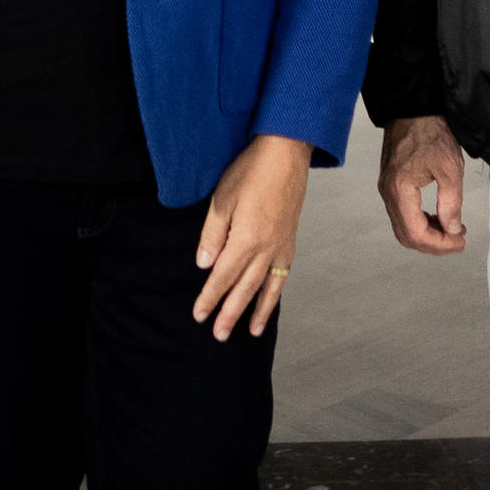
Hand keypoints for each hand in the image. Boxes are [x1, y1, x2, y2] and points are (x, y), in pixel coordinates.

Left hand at [192, 135, 310, 339]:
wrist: (286, 153)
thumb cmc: (251, 171)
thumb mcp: (222, 199)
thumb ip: (212, 235)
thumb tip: (204, 265)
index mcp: (246, 240)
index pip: (222, 277)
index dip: (209, 298)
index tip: (199, 315)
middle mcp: (266, 249)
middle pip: (245, 289)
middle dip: (230, 314)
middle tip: (219, 335)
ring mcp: (281, 246)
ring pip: (268, 288)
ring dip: (258, 311)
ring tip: (250, 331)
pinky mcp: (290, 240)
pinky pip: (283, 275)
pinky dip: (276, 292)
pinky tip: (270, 300)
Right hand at [379, 114, 467, 255]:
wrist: (413, 110)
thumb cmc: (430, 133)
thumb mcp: (449, 168)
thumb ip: (451, 203)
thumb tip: (452, 229)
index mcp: (400, 189)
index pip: (416, 233)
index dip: (439, 244)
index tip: (459, 242)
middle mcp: (388, 193)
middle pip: (407, 236)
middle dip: (434, 244)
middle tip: (457, 241)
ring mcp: (387, 189)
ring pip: (404, 227)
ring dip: (428, 234)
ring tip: (452, 230)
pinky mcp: (391, 184)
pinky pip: (403, 214)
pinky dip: (421, 222)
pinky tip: (439, 217)